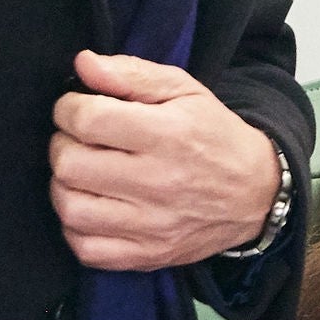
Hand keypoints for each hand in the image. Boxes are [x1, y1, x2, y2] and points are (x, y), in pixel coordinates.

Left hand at [50, 51, 284, 270]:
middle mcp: (158, 183)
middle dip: (63, 144)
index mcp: (168, 135)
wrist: (257, 193)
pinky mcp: (146, 255)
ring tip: (84, 173)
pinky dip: (76, 228)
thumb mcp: (185, 90)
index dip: (68, 108)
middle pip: (70, 164)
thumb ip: (132, 74)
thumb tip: (83, 64)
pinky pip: (85, 249)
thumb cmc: (215, 136)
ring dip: (65, 186)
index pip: (87, 120)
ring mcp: (151, 225)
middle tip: (79, 139)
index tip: (76, 107)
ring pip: (71, 208)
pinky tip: (93, 206)